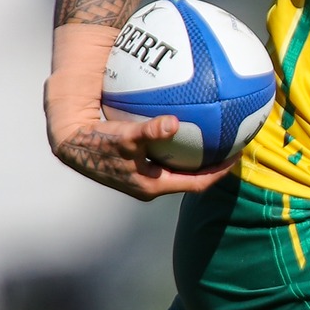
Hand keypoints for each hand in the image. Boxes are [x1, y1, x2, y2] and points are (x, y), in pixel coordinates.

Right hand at [50, 113, 233, 200]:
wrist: (71, 143)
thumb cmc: (99, 141)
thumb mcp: (126, 137)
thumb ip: (150, 131)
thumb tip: (174, 123)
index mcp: (154, 185)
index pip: (197, 184)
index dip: (219, 172)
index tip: (237, 156)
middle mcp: (152, 185)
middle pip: (192, 178)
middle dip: (213, 164)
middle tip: (232, 145)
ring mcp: (144, 178)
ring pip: (179, 168)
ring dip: (196, 156)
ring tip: (216, 137)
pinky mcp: (137, 167)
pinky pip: (165, 156)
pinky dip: (178, 145)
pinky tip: (183, 123)